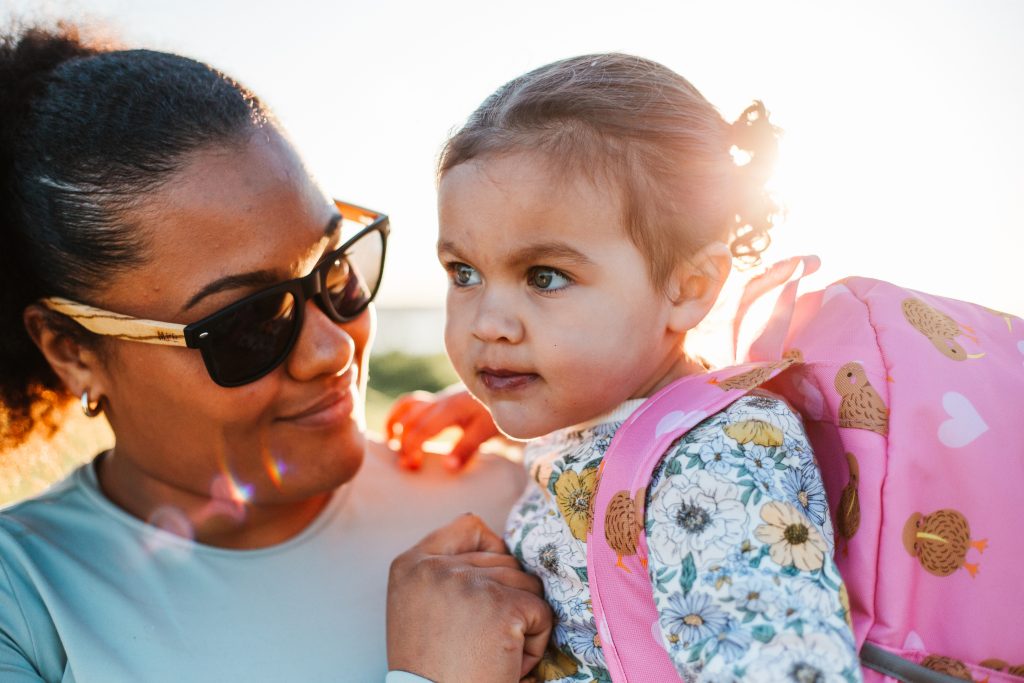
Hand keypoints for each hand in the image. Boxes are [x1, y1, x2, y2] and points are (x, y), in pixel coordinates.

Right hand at [385, 387, 498, 470]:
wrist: (504, 390)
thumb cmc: (496, 413)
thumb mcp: (486, 431)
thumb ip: (467, 448)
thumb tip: (447, 468)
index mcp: (451, 408)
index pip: (423, 427)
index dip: (412, 446)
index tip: (410, 465)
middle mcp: (440, 402)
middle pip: (411, 419)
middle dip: (403, 442)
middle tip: (406, 466)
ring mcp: (437, 400)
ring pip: (407, 407)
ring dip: (395, 424)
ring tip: (392, 445)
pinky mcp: (438, 402)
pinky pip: (411, 404)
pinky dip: (400, 416)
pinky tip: (399, 433)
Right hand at [387, 514, 551, 682]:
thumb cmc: (431, 673)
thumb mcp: (418, 609)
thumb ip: (446, 574)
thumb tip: (501, 548)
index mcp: (409, 565)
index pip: (469, 526)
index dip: (491, 552)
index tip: (485, 591)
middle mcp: (436, 567)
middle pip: (505, 561)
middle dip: (504, 601)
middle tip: (476, 643)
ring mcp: (470, 584)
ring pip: (527, 585)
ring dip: (520, 623)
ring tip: (489, 654)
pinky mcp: (503, 607)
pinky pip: (542, 613)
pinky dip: (535, 645)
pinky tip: (506, 665)